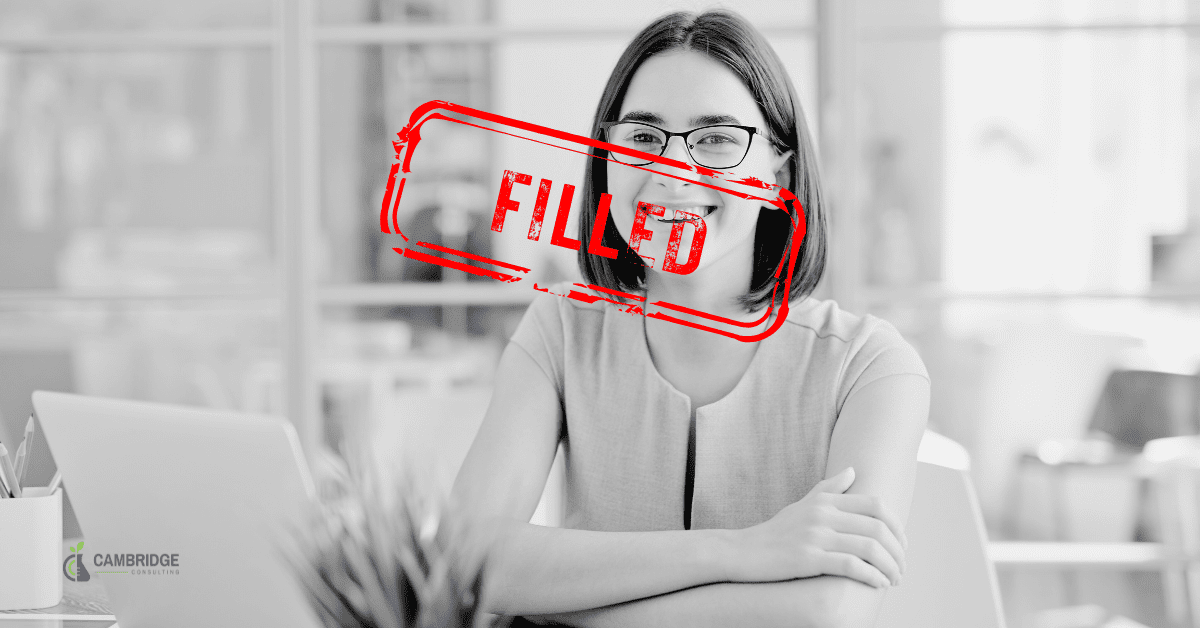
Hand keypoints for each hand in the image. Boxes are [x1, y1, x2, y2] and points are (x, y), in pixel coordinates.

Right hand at [730, 467, 907, 587]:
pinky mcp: (807, 558)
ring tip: (894, 580)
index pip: (876, 506)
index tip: (902, 546)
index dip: (897, 526)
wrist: (743, 551)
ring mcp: (815, 536)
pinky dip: (871, 576)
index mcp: (825, 501)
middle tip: (902, 569)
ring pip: (869, 548)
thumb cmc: (776, 531)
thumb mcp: (803, 504)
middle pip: (877, 528)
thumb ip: (830, 488)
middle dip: (898, 552)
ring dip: (889, 567)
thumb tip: (853, 470)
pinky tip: (878, 584)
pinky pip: (850, 566)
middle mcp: (823, 514)